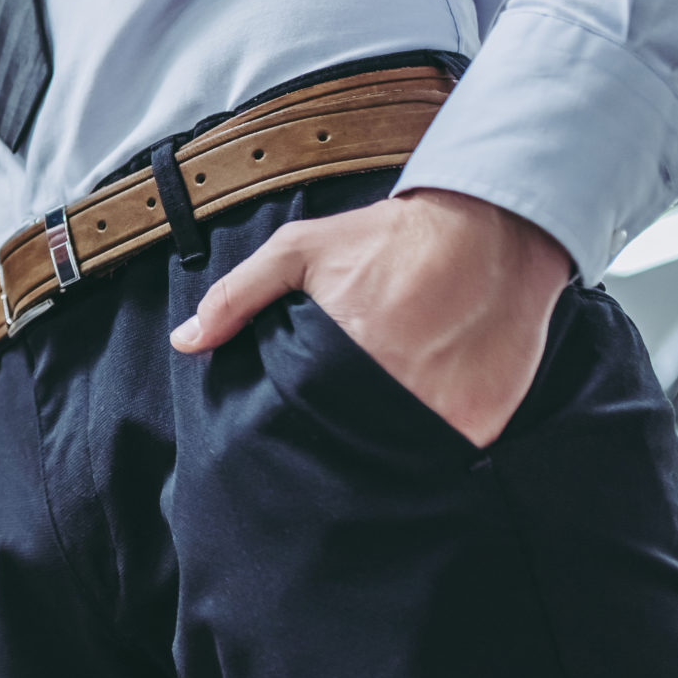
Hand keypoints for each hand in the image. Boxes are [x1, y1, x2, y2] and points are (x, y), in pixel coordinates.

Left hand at [169, 187, 570, 448]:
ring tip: (392, 393)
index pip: (304, 413)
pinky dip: (434, 433)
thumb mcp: (300, 250)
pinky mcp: (482, 421)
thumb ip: (237, 296)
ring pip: (398, 449)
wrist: (492, 228)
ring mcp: (444, 410)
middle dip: (341, 426)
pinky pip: (448, 448)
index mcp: (345, 351)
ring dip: (387, 434)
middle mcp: (396, 387)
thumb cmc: (387, 238)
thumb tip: (185, 341)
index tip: (305, 403)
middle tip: (349, 398)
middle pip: (350, 437)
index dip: (300, 413)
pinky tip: (431, 395)